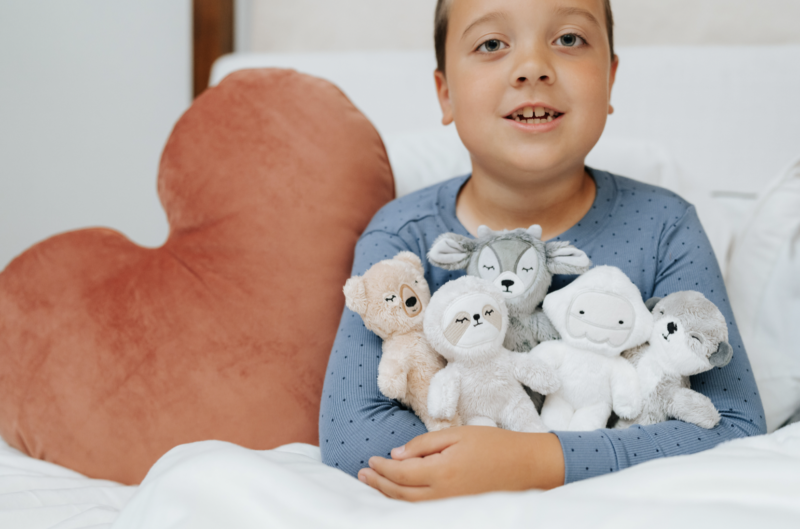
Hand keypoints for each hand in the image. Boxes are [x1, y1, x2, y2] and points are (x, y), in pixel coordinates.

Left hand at [357, 426, 564, 500]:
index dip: (382, 468)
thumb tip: (396, 454)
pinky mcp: (459, 509)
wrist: (528, 466)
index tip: (370, 460)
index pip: (401, 473)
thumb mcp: (458, 434)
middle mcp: (443, 494)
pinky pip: (425, 510)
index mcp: (441, 472)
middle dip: (379, 484)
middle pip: (400, 494)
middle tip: (362, 475)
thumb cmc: (495, 444)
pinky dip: (406, 504)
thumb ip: (425, 444)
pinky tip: (399, 496)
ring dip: (388, 496)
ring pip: (410, 506)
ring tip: (373, 486)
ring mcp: (451, 506)